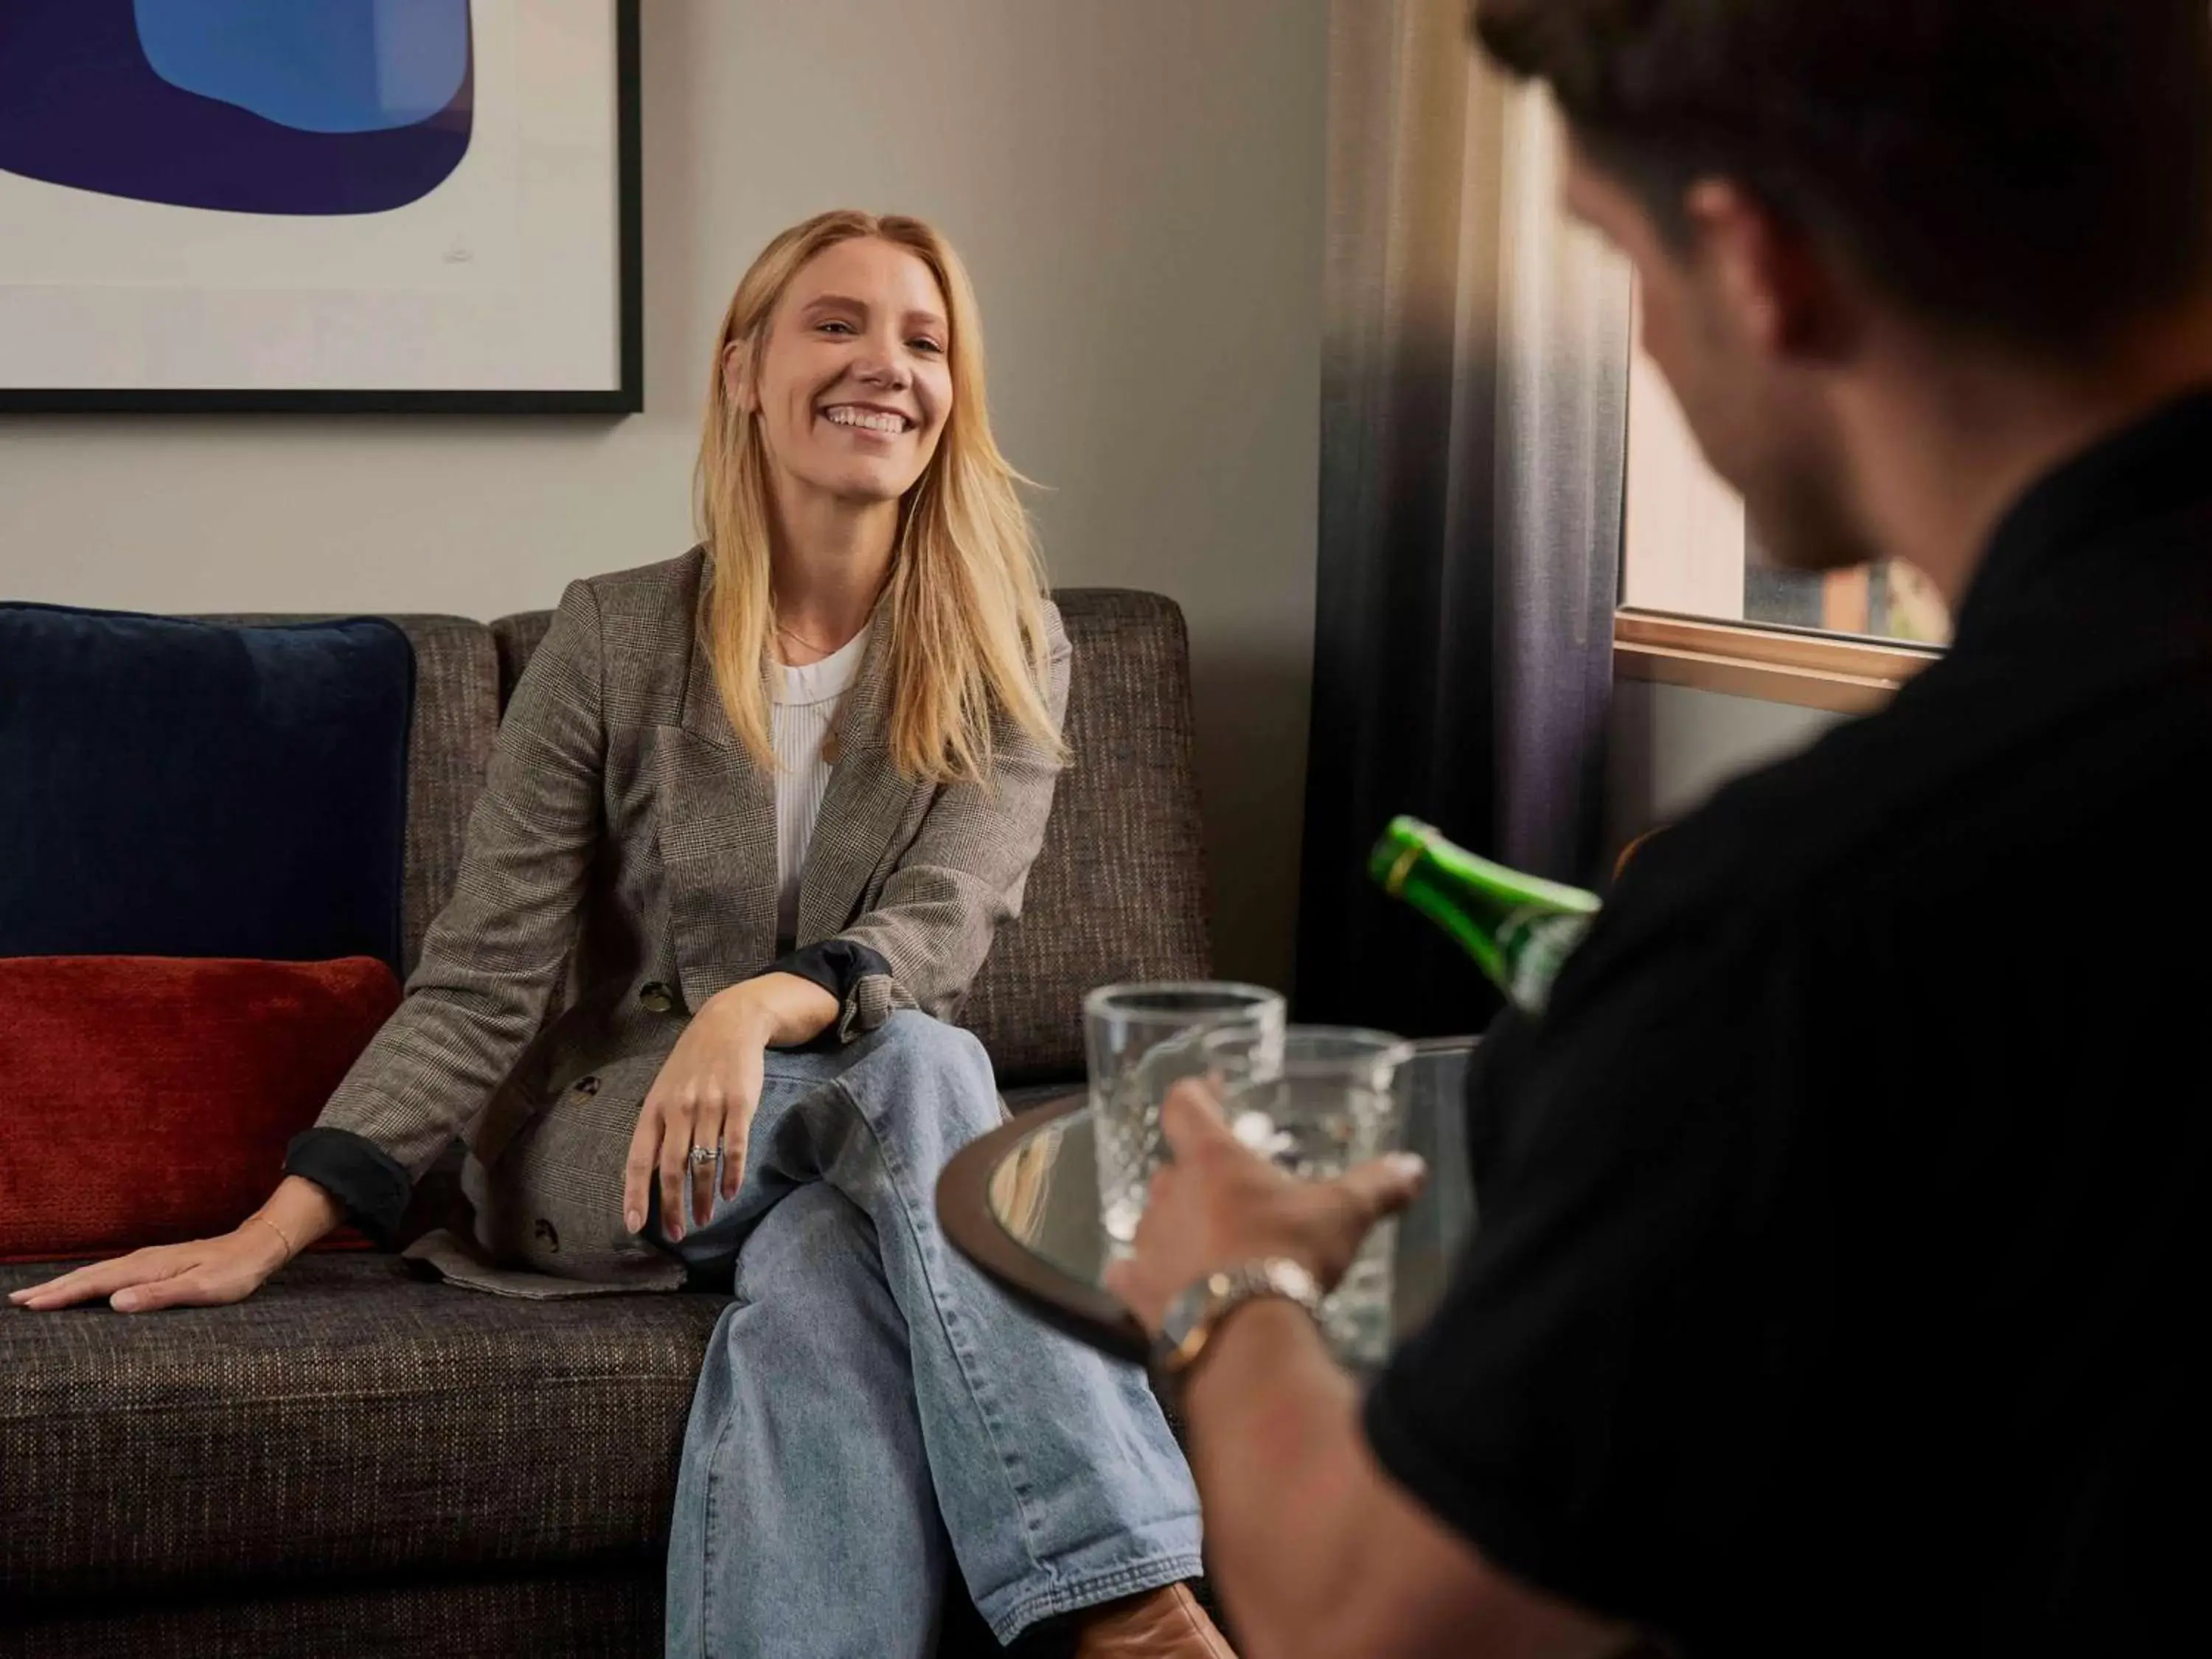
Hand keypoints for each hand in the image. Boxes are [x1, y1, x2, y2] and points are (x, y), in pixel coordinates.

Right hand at [7, 1222, 290, 1314]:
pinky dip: (88, 1280)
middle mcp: (142, 1261)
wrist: (257, 1246)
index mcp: (148, 1269)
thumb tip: (115, 1303)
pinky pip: (111, 1273)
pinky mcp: (155, 1264)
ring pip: (97, 1273)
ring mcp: (148, 1260)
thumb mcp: (202, 1288)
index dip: (62, 1296)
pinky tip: (84, 1286)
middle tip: (18, 1301)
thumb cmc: (234, 1272)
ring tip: (37, 1294)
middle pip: (89, 1276)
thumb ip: (159, 1296)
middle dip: (53, 1289)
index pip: (96, 1285)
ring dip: (66, 1284)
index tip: (31, 1305)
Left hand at [625, 986, 772, 1238]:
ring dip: (702, 1198)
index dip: (636, 1194)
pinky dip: (732, 1174)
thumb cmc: (693, 1063)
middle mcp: (679, 1109)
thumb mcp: (665, 1090)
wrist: (729, 1023)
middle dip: (672, 1206)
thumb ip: (659, 1128)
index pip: (640, 1159)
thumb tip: (653, 1173)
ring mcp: (710, 1106)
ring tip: (703, 1220)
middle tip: (677, 1233)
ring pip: (703, 1163)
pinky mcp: (740, 1103)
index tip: (635, 1225)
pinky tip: (730, 1193)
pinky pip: (734, 1147)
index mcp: (655, 1108)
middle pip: (673, 1169)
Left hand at [1103, 1080, 1427, 1336]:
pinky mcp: (1134, 1290)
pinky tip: (1165, 1287)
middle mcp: (1169, 1191)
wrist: (1245, 1338)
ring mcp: (1146, 1241)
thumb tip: (1415, 1167)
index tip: (1211, 1090)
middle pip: (1174, 1168)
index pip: (1185, 1104)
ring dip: (1178, 1225)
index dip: (1197, 1094)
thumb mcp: (1344, 1216)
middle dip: (1199, 1176)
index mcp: (1213, 1159)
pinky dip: (1144, 1275)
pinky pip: (1129, 1272)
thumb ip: (1377, 1186)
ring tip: (1211, 1246)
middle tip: (1232, 1192)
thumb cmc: (1290, 1256)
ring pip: (1155, 1218)